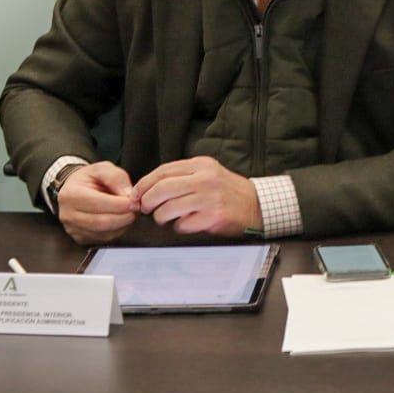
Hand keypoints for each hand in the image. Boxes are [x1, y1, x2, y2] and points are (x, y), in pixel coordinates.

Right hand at [56, 162, 136, 245]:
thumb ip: (116, 177)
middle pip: (101, 222)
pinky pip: (104, 239)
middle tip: (135, 208)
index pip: (96, 203)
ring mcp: (73, 229)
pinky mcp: (81, 238)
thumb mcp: (102, 169)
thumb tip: (128, 194)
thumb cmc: (89, 179)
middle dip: (124, 216)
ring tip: (129, 212)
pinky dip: (117, 230)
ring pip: (104, 233)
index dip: (118, 204)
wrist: (76, 189)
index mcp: (71, 195)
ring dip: (122, 224)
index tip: (133, 201)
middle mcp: (68, 214)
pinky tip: (120, 220)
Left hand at [132, 157, 261, 237]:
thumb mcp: (207, 173)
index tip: (136, 194)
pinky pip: (182, 225)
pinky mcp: (213, 217)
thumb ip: (181, 177)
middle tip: (145, 209)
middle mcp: (205, 179)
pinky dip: (179, 227)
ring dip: (161, 217)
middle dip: (147, 202)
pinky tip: (187, 224)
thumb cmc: (227, 191)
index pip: (162, 171)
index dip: (144, 184)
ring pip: (167, 209)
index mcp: (201, 165)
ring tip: (167, 218)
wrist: (257, 205)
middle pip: (161, 189)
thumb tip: (146, 190)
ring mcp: (209, 199)